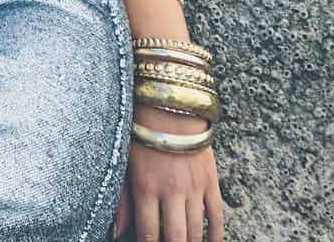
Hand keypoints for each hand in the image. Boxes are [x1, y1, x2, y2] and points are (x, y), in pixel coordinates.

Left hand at [112, 105, 224, 240]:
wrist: (171, 104)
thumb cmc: (141, 131)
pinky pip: (217, 215)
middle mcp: (171, 190)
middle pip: (175, 238)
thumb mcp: (125, 162)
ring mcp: (193, 187)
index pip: (148, 234)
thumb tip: (117, 232)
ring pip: (195, 230)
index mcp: (145, 187)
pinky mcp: (211, 180)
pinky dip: (216, 235)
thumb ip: (121, 200)